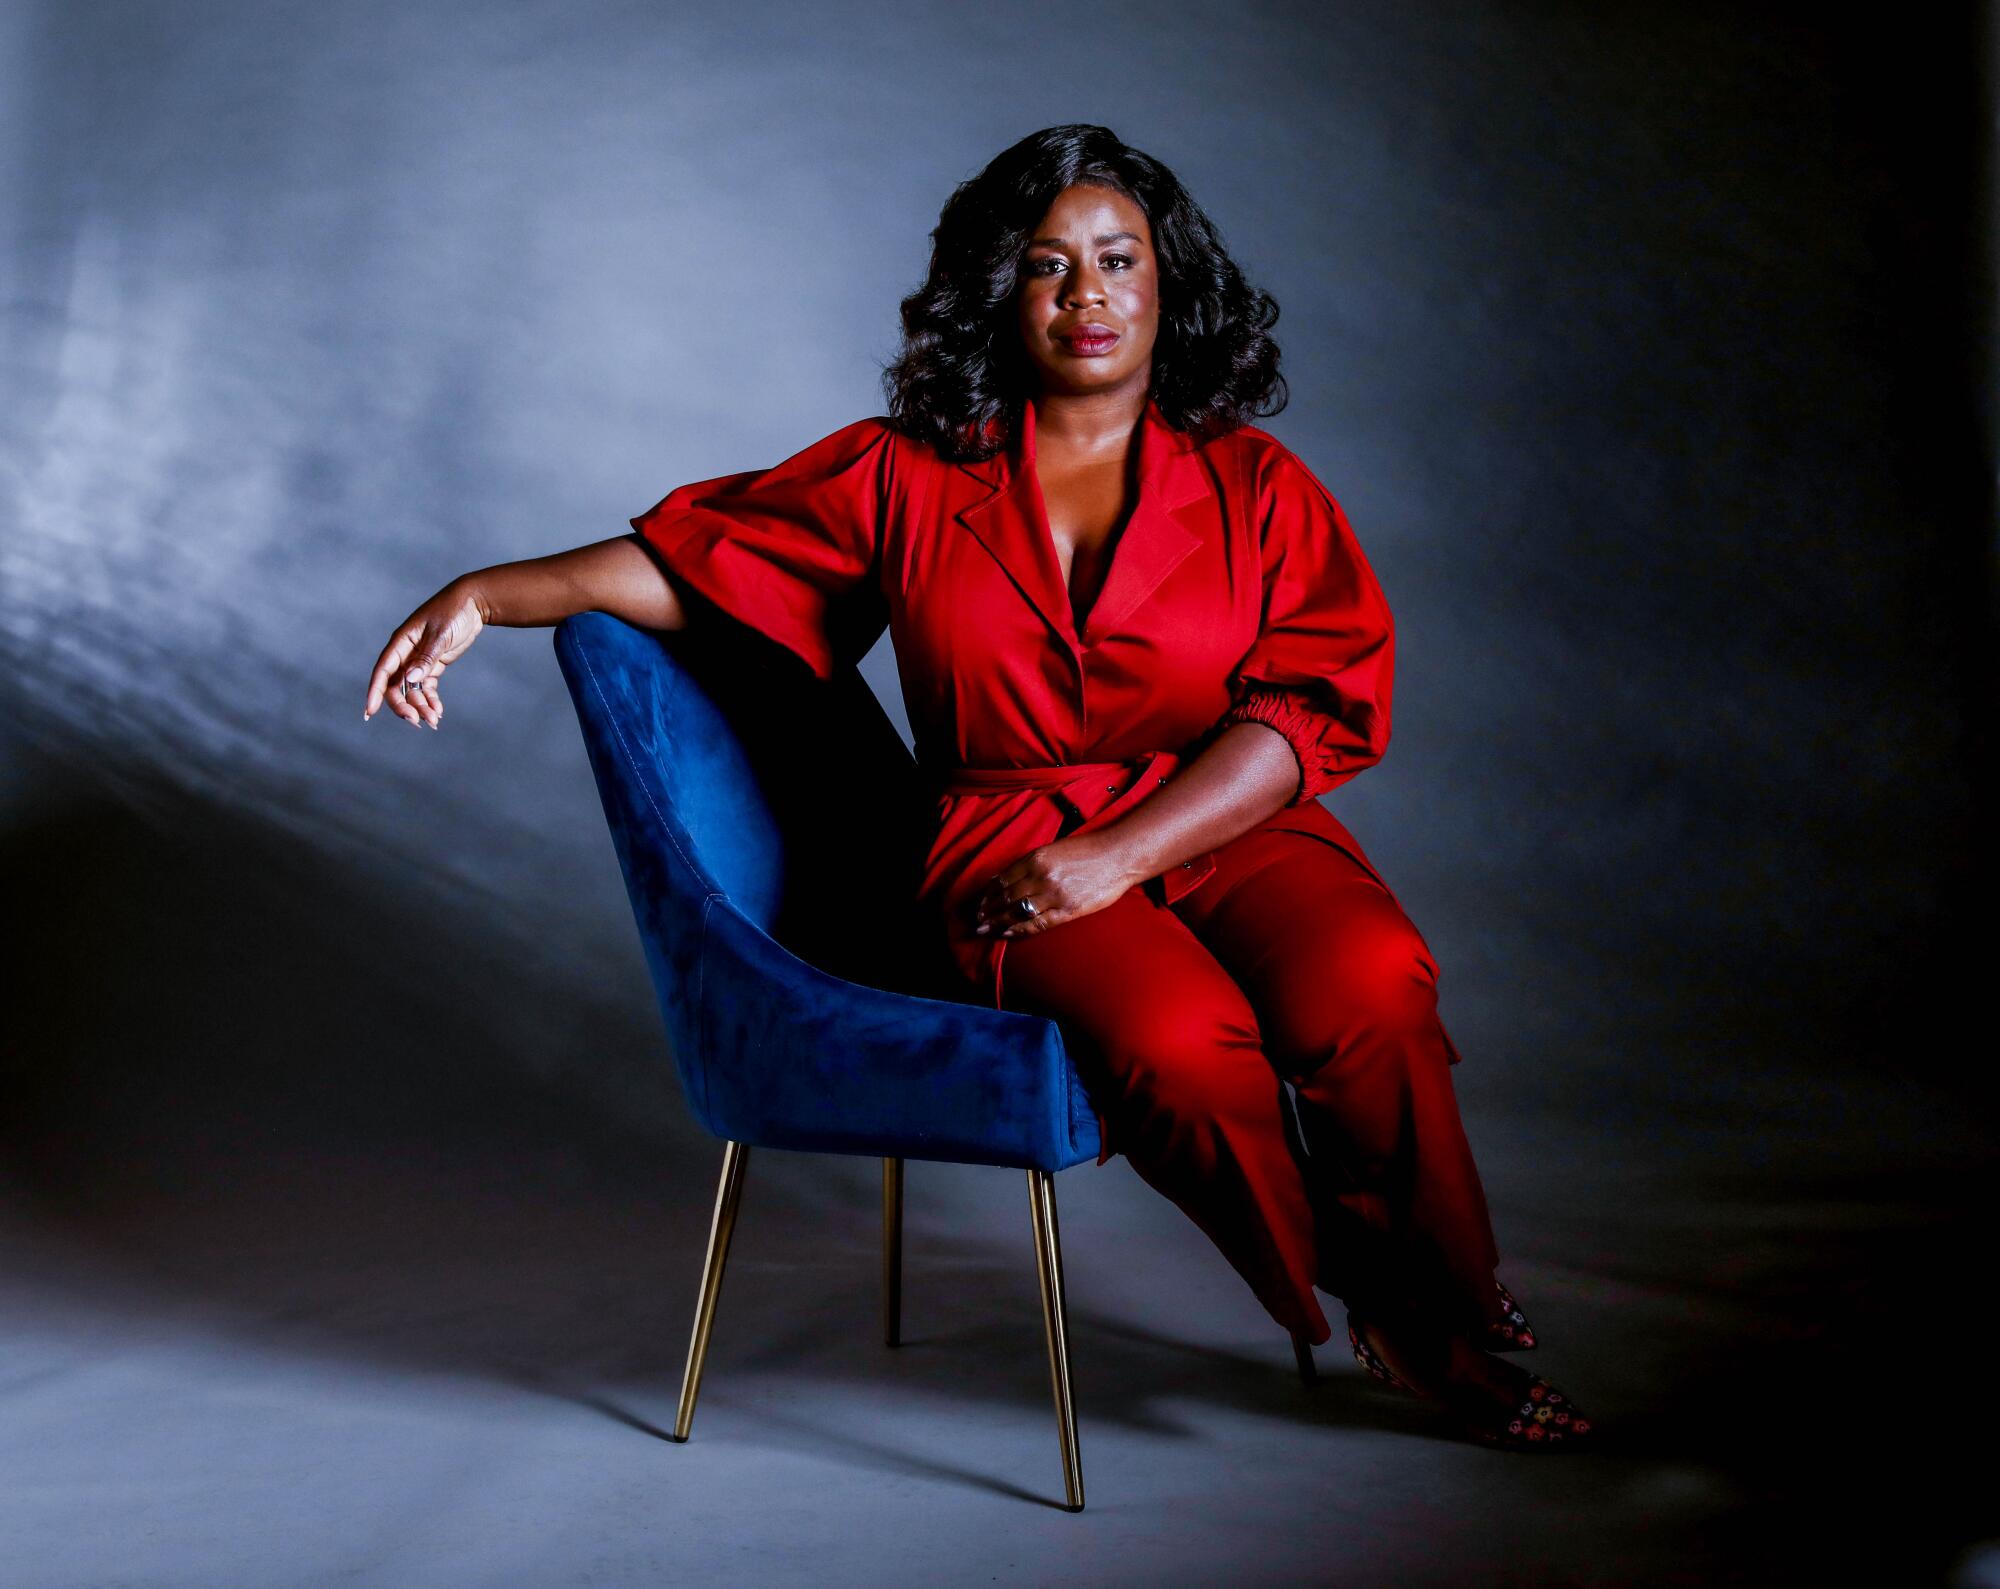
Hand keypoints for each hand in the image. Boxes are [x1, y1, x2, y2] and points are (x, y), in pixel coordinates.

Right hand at [363, 578, 487, 728]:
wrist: (472, 603)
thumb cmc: (452, 612)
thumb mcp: (440, 634)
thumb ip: (426, 657)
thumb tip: (410, 679)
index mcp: (401, 642)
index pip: (382, 671)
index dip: (374, 692)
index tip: (369, 712)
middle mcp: (405, 654)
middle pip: (395, 685)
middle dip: (403, 705)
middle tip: (417, 721)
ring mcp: (418, 660)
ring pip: (412, 690)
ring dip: (420, 706)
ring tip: (434, 720)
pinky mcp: (433, 665)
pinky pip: (426, 687)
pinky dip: (431, 700)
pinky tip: (438, 712)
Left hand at [970, 829, 1144, 940]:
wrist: (1119, 856)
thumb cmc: (1090, 850)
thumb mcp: (1055, 849)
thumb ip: (1032, 863)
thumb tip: (1006, 878)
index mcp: (1037, 858)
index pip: (1003, 878)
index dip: (989, 893)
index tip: (981, 901)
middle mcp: (1041, 876)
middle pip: (1006, 896)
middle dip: (988, 910)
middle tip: (977, 920)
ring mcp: (1054, 894)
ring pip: (1017, 911)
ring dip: (998, 921)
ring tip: (986, 928)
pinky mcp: (1068, 910)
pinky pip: (1037, 923)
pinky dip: (1019, 929)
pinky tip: (1008, 932)